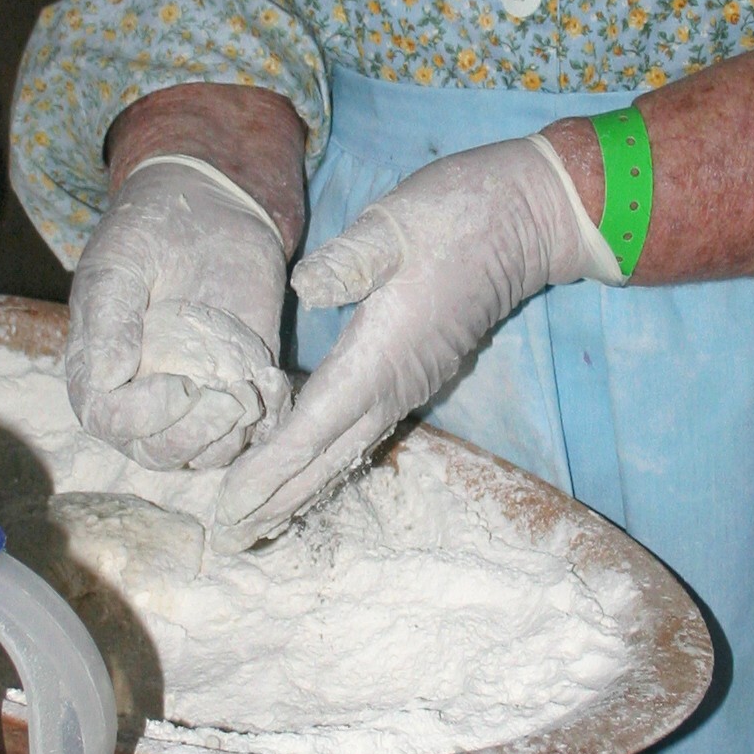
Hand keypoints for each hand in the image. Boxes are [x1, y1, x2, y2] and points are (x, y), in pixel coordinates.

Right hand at [65, 155, 291, 471]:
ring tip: (253, 389)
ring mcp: (196, 397)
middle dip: (192, 437)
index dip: (142, 418)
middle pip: (158, 452)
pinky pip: (254, 428)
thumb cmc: (149, 230)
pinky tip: (275, 381)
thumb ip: (110, 320)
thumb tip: (105, 379)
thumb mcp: (119, 263)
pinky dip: (268, 419)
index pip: (110, 421)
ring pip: (207, 452)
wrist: (209, 207)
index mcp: (100, 370)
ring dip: (232, 434)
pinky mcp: (241, 386)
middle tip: (227, 399)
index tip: (179, 385)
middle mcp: (144, 396)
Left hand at [215, 136, 611, 541]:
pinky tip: (303, 469)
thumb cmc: (453, 215)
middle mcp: (392, 385)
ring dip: (299, 488)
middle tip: (229, 539)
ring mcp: (406, 384)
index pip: (312, 429)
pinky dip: (323, 461)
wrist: (524, 218)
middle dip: (276, 500)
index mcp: (378, 357)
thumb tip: (306, 287)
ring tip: (256, 521)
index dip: (268, 471)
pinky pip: (358, 433)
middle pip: (325, 460)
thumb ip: (352, 259)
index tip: (229, 506)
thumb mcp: (394, 224)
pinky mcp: (411, 374)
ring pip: (344, 452)